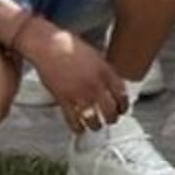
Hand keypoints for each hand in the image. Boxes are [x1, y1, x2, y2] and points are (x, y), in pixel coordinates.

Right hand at [21, 19, 125, 133]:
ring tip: (96, 126)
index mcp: (105, 72)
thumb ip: (105, 71)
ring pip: (94, 120)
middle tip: (111, 119)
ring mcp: (80, 94)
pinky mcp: (64, 100)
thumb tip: (112, 83)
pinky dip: (77, 127)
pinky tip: (79, 128)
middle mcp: (95, 85)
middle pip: (110, 111)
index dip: (124, 105)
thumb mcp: (96, 55)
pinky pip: (73, 120)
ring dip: (96, 125)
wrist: (50, 46)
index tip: (123, 109)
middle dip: (112, 118)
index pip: (122, 95)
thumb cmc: (70, 46)